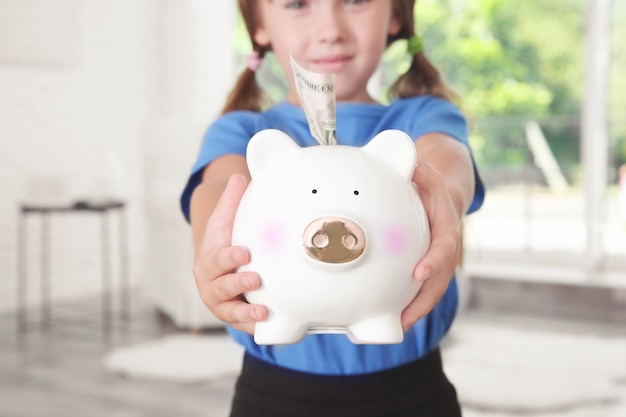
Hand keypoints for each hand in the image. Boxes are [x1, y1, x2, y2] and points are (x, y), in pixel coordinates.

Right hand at [193, 174, 266, 333]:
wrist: (223, 269)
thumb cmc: (226, 243)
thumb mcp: (225, 221)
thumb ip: (231, 201)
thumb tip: (239, 176)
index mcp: (209, 261)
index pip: (217, 259)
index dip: (228, 257)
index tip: (243, 253)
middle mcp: (212, 285)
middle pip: (221, 288)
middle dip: (236, 284)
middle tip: (254, 278)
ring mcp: (223, 304)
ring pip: (231, 312)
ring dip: (246, 313)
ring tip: (263, 311)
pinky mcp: (237, 319)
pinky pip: (243, 326)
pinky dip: (254, 328)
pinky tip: (268, 327)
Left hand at [401, 161, 462, 330]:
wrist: (443, 193)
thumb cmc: (428, 183)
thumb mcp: (424, 170)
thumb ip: (417, 168)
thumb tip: (409, 163)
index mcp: (445, 223)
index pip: (445, 244)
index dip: (436, 259)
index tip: (420, 272)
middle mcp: (444, 245)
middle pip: (440, 278)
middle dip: (424, 300)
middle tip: (405, 318)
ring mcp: (436, 259)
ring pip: (431, 289)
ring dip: (416, 309)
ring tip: (397, 326)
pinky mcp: (426, 266)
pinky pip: (419, 287)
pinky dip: (408, 302)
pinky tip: (390, 315)